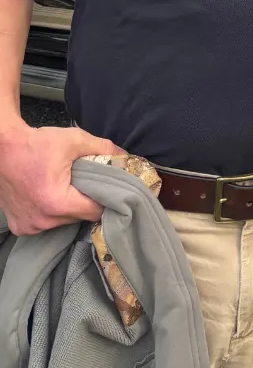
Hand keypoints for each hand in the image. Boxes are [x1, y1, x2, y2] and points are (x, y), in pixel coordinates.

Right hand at [0, 121, 119, 234]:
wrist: (2, 149)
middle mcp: (42, 221)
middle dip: (85, 200)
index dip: (105, 198)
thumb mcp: (75, 140)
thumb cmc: (36, 144)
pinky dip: (50, 212)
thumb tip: (125, 156)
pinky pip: (45, 223)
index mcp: (57, 203)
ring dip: (67, 207)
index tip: (110, 188)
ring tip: (65, 185)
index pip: (94, 211)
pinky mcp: (19, 227)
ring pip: (62, 222)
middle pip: (78, 217)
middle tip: (86, 182)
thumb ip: (103, 149)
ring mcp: (29, 226)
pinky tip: (49, 193)